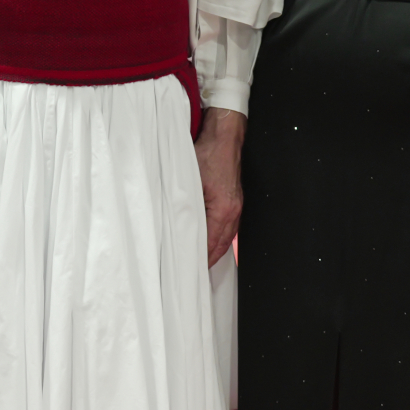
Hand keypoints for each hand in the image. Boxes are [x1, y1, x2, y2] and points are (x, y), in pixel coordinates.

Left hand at [196, 108, 245, 264]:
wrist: (224, 137)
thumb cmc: (208, 154)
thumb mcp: (188, 180)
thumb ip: (182, 205)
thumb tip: (172, 225)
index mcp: (223, 210)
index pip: (211, 243)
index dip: (200, 258)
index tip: (189, 268)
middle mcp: (233, 211)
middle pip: (221, 245)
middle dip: (208, 260)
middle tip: (193, 272)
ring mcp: (236, 206)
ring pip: (226, 237)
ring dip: (214, 250)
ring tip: (201, 262)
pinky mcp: (235, 201)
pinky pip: (229, 227)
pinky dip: (219, 238)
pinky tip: (211, 242)